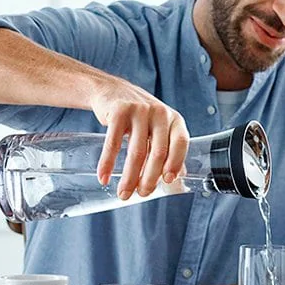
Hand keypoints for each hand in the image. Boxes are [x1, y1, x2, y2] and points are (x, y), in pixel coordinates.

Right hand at [88, 77, 189, 198]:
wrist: (111, 90)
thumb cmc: (139, 116)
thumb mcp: (158, 128)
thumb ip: (168, 149)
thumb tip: (179, 177)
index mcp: (174, 119)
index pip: (180, 143)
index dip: (175, 163)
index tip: (166, 181)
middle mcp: (160, 113)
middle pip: (158, 153)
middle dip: (149, 178)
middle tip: (141, 194)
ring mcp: (139, 111)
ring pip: (137, 152)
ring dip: (129, 177)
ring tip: (123, 193)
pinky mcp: (118, 111)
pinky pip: (113, 143)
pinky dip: (107, 163)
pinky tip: (104, 177)